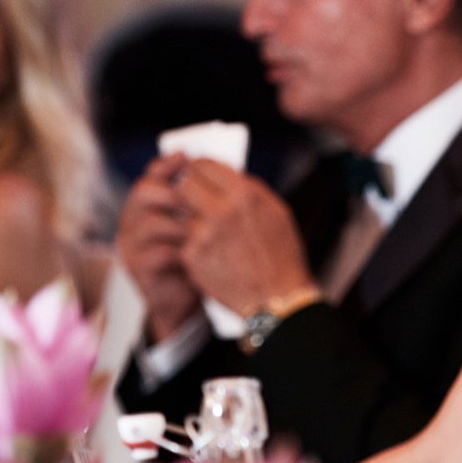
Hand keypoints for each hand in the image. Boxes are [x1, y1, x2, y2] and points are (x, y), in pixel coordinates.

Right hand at [116, 153, 201, 341]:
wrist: (190, 300)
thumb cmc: (200, 255)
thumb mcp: (201, 223)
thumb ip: (203, 199)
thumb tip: (227, 171)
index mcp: (148, 204)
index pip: (152, 175)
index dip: (166, 164)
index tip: (186, 156)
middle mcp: (134, 220)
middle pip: (143, 192)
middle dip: (175, 192)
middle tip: (200, 200)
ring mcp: (132, 245)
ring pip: (150, 222)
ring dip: (182, 224)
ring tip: (205, 229)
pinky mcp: (139, 269)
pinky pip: (157, 254)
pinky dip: (182, 251)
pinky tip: (200, 253)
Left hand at [173, 158, 316, 316]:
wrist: (276, 298)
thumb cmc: (281, 256)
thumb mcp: (277, 212)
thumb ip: (251, 188)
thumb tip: (229, 172)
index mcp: (245, 195)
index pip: (203, 164)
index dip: (198, 167)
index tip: (197, 172)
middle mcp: (221, 211)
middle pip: (184, 184)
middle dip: (188, 188)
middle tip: (193, 196)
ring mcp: (203, 235)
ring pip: (181, 212)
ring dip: (190, 217)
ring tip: (208, 229)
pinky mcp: (192, 257)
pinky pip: (184, 239)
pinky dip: (193, 243)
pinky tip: (211, 252)